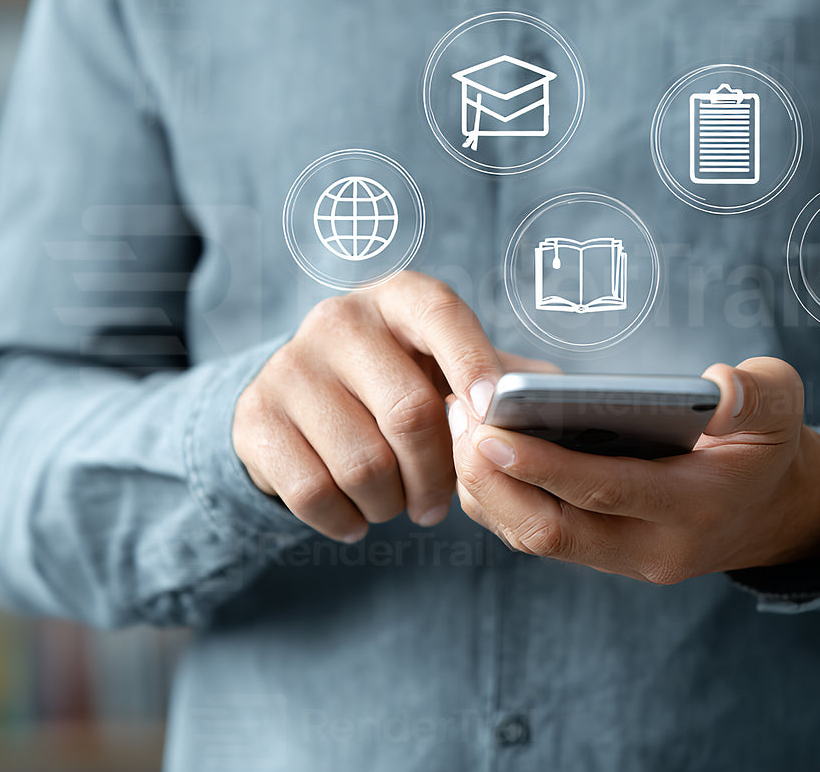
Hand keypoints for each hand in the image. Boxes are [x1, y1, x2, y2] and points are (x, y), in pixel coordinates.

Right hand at [234, 272, 553, 541]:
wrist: (302, 403)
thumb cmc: (405, 384)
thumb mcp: (453, 369)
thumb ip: (508, 380)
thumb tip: (565, 403)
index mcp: (400, 298)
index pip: (443, 316)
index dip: (474, 366)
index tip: (494, 416)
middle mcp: (339, 319)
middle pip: (409, 412)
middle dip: (437, 474)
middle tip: (442, 504)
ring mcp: (289, 365)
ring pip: (362, 463)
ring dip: (392, 504)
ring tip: (399, 503)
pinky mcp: (255, 416)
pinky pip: (312, 491)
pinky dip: (345, 520)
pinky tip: (356, 516)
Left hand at [452, 357, 819, 584]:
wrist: (772, 512)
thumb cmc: (766, 445)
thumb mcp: (781, 408)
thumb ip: (755, 394)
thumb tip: (717, 388)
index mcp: (694, 507)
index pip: (606, 491)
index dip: (544, 465)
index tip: (491, 432)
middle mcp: (651, 547)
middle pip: (551, 530)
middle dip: (494, 481)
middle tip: (456, 422)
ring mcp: (620, 558)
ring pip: (533, 538)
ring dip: (486, 488)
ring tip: (455, 425)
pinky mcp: (597, 553)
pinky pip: (533, 534)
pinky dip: (497, 496)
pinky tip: (473, 447)